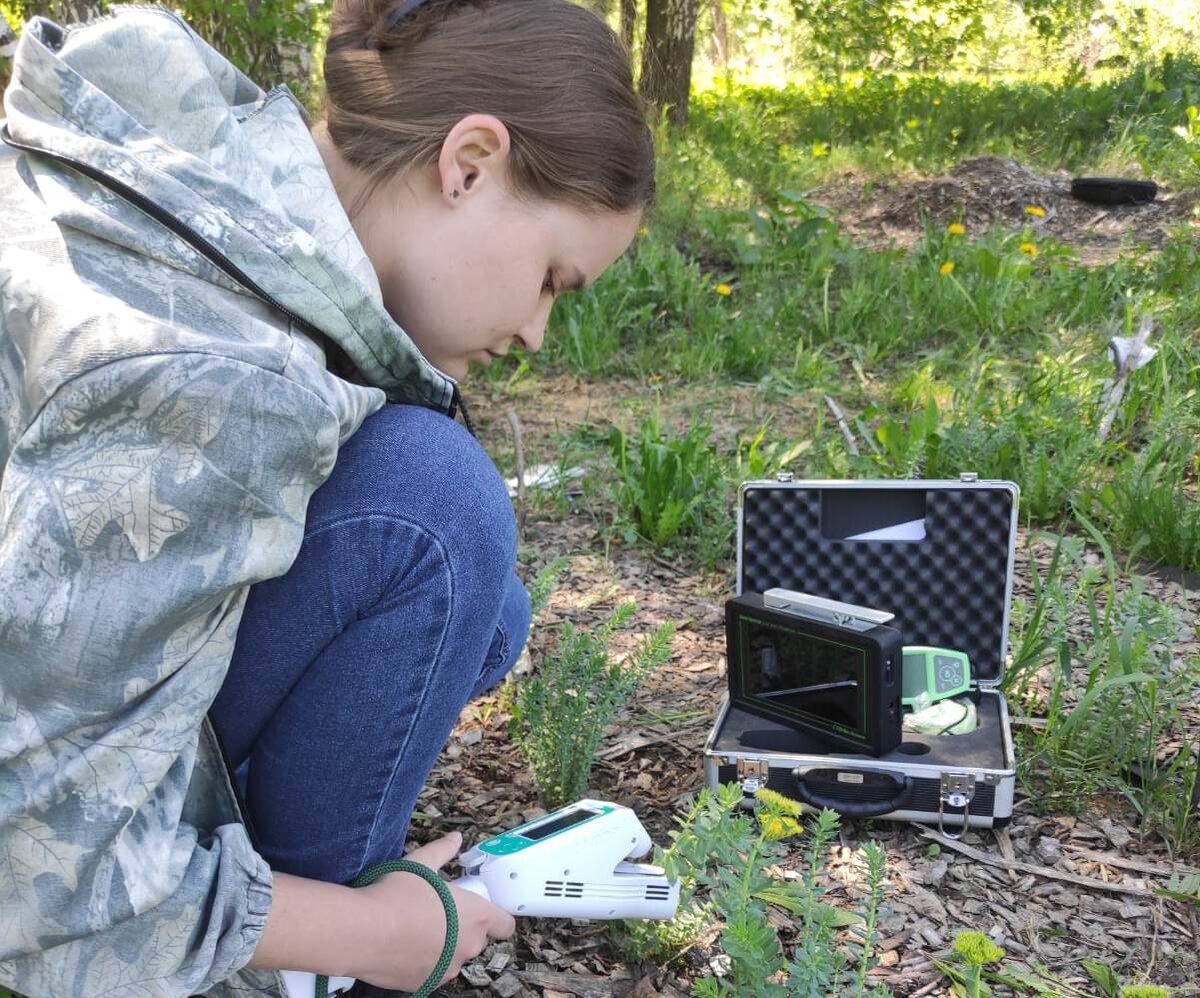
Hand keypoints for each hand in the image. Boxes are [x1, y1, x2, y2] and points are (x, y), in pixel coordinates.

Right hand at [355, 831, 515, 990]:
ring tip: (418, 928)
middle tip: (440, 912)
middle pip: (478, 939)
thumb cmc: (396, 895)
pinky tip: (405, 946)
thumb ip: (443, 850)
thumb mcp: (421, 863)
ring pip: (455, 957)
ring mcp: (448, 970)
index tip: (480, 908)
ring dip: (445, 947)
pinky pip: (434, 972)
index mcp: (476, 917)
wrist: (363, 932)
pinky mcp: (426, 985)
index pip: (505, 925)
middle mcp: (468, 946)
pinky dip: (425, 962)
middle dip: (464, 928)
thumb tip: (455, 838)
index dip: (496, 916)